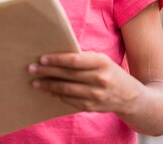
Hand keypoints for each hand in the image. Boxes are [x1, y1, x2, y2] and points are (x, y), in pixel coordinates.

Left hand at [28, 51, 142, 114]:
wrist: (131, 97)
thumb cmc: (110, 72)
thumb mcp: (102, 60)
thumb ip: (83, 58)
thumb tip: (56, 56)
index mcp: (101, 62)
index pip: (74, 60)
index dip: (56, 60)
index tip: (42, 59)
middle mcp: (100, 79)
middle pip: (67, 75)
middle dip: (47, 72)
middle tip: (31, 69)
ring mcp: (96, 95)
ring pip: (66, 89)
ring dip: (48, 85)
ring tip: (35, 82)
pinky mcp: (92, 107)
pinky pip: (69, 100)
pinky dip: (57, 95)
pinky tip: (48, 91)